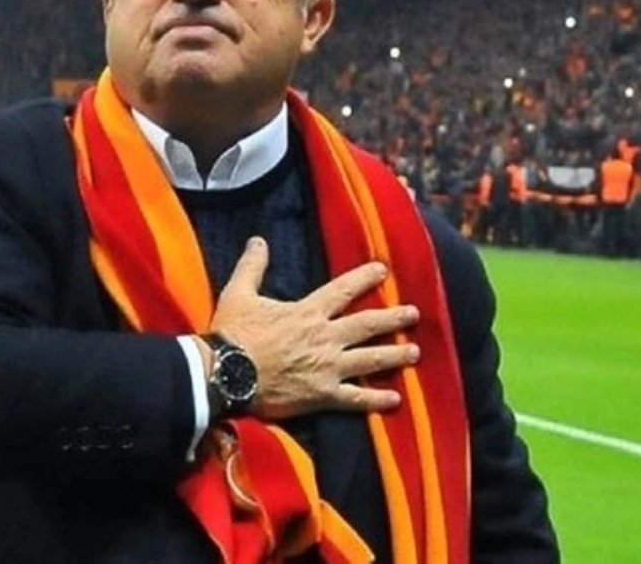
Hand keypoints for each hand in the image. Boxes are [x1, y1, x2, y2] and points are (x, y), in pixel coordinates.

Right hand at [207, 237, 420, 420]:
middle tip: (414, 314)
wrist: (225, 374)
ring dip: (395, 355)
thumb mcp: (239, 293)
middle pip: (367, 325)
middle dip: (393, 318)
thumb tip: (257, 240)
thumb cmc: (232, 334)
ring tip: (415, 352)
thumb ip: (252, 266)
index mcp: (307, 313)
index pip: (343, 290)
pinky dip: (376, 399)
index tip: (383, 270)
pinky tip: (395, 400)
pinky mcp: (322, 395)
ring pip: (370, 360)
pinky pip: (355, 398)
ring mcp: (327, 368)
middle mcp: (324, 338)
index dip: (365, 278)